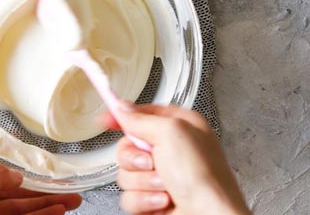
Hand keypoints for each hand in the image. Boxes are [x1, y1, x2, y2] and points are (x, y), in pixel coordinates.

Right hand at [99, 104, 249, 214]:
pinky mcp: (153, 199)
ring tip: (164, 185)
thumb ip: (142, 119)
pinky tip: (162, 201)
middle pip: (127, 146)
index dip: (122, 116)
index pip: (141, 114)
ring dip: (143, 182)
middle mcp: (169, 150)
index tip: (105, 120)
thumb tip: (122, 108)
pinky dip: (144, 200)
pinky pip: (129, 196)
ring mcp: (161, 176)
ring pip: (126, 174)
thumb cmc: (204, 177)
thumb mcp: (172, 133)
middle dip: (134, 158)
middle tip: (151, 162)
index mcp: (178, 127)